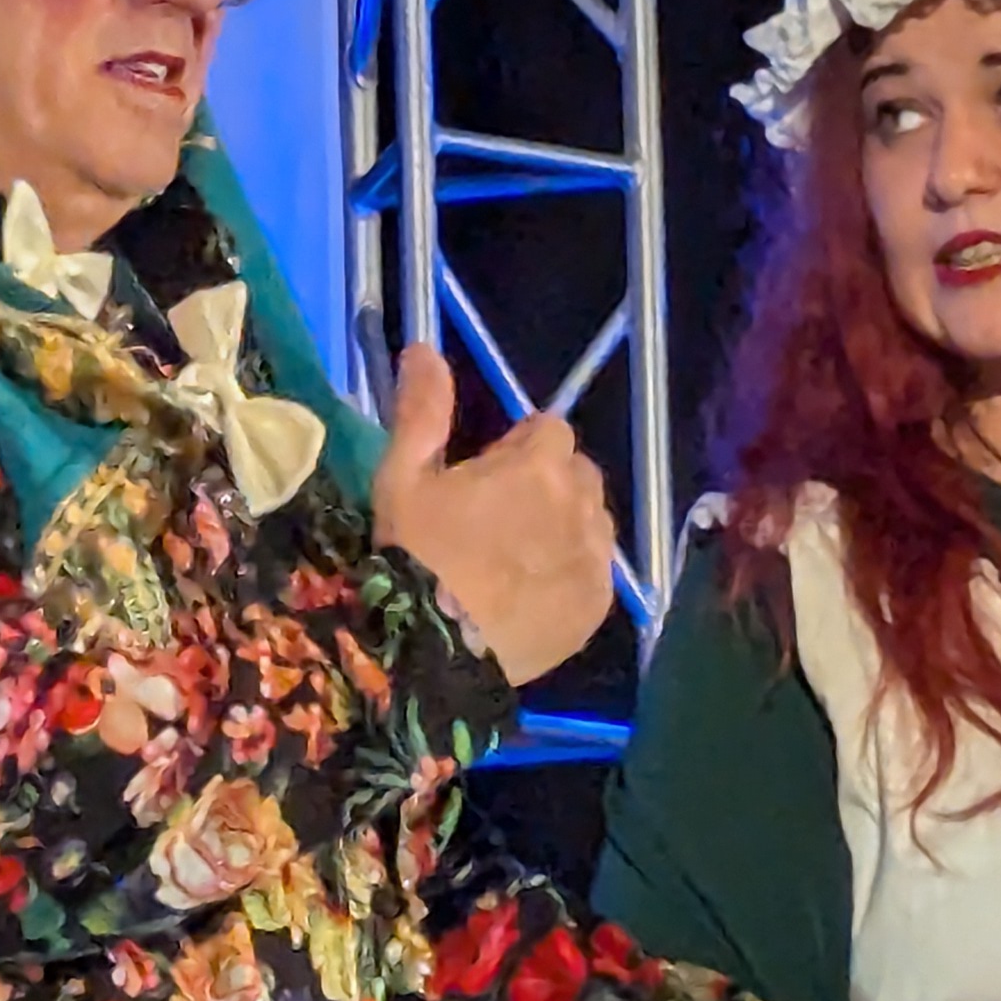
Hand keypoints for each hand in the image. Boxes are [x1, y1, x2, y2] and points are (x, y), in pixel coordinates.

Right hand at [369, 345, 614, 683]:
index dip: (517, 449)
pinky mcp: (598, 605)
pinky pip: (596, 570)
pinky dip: (573, 572)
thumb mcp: (403, 477)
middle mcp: (581, 504)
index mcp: (538, 464)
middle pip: (578, 473)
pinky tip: (534, 593)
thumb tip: (424, 348)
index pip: (549, 429)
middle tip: (500, 519)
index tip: (486, 477)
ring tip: (519, 558)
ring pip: (593, 521)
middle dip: (548, 483)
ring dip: (566, 525)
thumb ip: (423, 410)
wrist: (430, 652)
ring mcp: (595, 558)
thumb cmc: (414, 556)